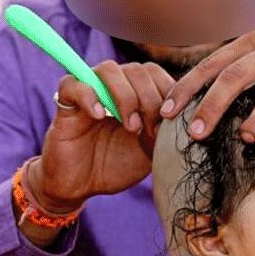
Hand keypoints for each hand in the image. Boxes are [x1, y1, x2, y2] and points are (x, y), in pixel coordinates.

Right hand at [28, 61, 174, 213]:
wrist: (83, 186)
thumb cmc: (119, 165)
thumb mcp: (152, 150)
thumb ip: (167, 131)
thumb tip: (189, 116)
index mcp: (138, 95)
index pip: (157, 74)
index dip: (168, 93)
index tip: (170, 123)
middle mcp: (116, 88)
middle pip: (138, 69)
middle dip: (150, 98)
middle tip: (150, 129)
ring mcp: (90, 92)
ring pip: (109, 70)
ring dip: (125, 96)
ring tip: (130, 126)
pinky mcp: (65, 104)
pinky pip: (73, 84)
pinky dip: (89, 96)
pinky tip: (99, 116)